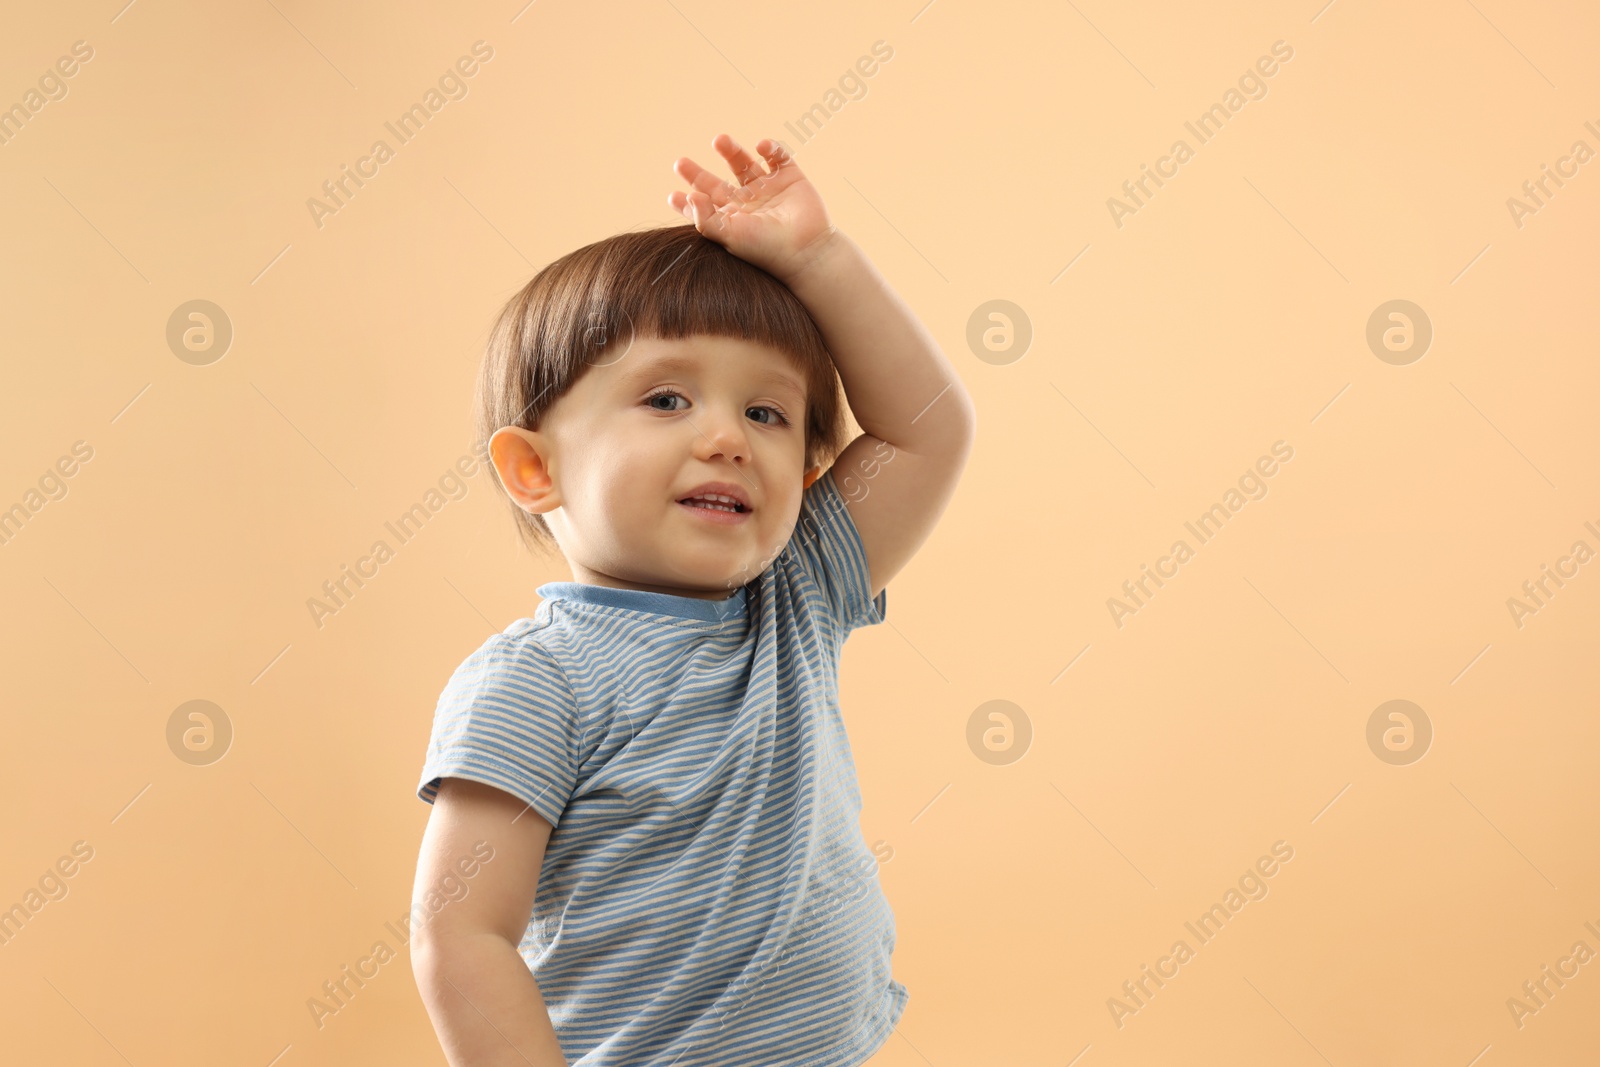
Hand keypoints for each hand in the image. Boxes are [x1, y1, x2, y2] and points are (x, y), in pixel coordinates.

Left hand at [667, 134, 837, 283]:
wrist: (805, 249)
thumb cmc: (765, 247)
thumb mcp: (729, 235)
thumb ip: (704, 218)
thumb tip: (689, 196)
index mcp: (732, 218)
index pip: (705, 207)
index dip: (688, 201)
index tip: (672, 196)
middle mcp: (748, 203)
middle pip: (717, 183)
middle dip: (698, 173)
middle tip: (679, 163)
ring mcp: (769, 189)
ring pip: (744, 163)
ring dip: (731, 150)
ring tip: (719, 141)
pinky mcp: (791, 178)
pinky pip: (778, 157)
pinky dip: (771, 147)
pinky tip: (762, 146)